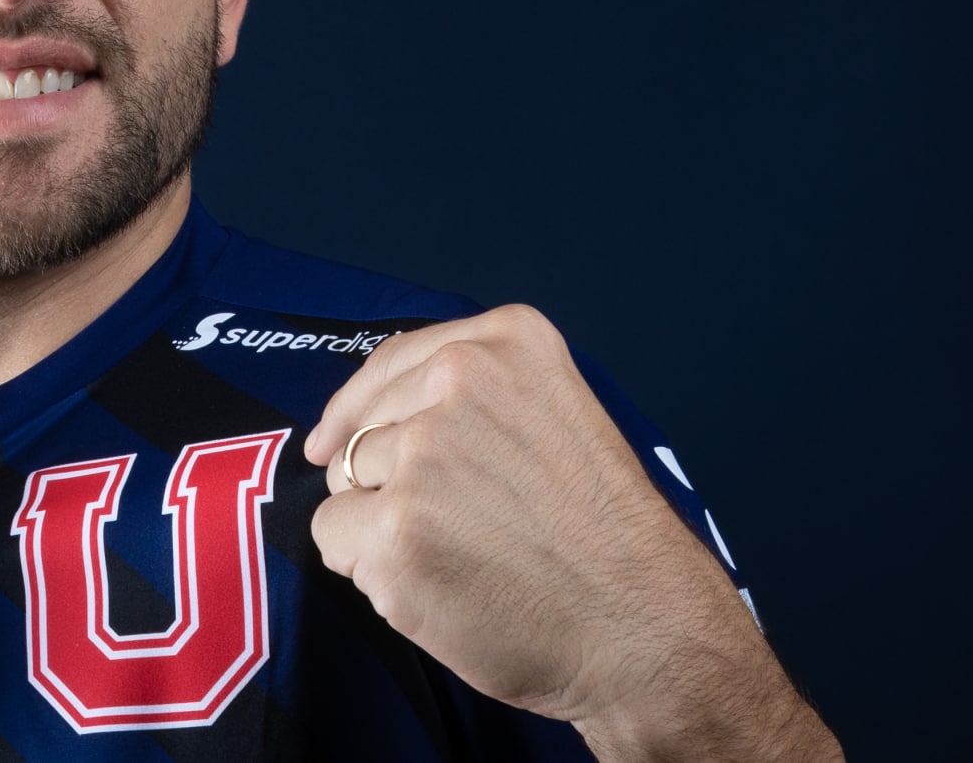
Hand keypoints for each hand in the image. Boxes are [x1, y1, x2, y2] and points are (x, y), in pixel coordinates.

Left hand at [303, 306, 839, 761]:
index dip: (356, 407)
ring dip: (380, 528)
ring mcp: (423, 455)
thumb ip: (471, 399)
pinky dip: (368, 570)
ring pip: (344, 487)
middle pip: (362, 430)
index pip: (391, 362)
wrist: (643, 628)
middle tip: (461, 527)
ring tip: (463, 556)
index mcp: (505, 342)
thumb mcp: (554, 414)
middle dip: (385, 480)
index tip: (329, 439)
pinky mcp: (394, 529)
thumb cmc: (604, 537)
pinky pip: (333, 540)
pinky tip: (437, 585)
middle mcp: (460, 380)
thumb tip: (355, 426)